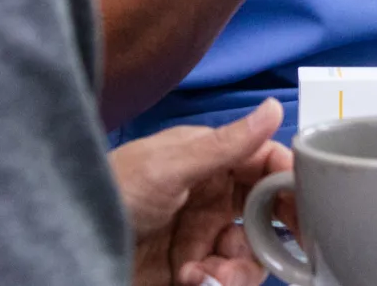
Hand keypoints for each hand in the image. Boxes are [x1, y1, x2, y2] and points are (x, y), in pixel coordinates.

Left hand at [111, 99, 292, 285]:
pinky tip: (192, 279)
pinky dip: (218, 282)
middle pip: (267, 214)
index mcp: (209, 158)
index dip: (290, 180)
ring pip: (251, 253)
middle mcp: (212, 195)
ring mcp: (202, 234)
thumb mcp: (170, 166)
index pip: (266, 162)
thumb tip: (273, 108)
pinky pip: (227, 279)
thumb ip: (225, 143)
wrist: (67, 247)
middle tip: (276, 249)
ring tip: (205, 272)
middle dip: (273, 235)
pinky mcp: (192, 269)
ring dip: (238, 268)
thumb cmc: (111, 192)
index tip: (309, 202)